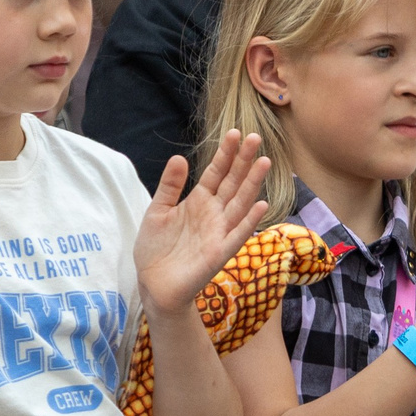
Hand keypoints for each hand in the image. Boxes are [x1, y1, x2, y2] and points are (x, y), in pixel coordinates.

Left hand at [137, 131, 275, 316]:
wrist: (152, 282)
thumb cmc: (155, 249)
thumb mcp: (157, 211)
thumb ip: (169, 186)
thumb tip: (178, 158)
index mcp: (199, 202)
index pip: (216, 173)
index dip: (225, 154)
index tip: (235, 133)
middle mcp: (214, 214)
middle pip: (233, 183)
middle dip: (243, 161)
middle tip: (255, 137)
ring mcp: (219, 232)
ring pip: (240, 203)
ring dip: (253, 184)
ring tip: (263, 162)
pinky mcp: (219, 253)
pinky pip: (238, 234)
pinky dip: (249, 221)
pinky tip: (262, 204)